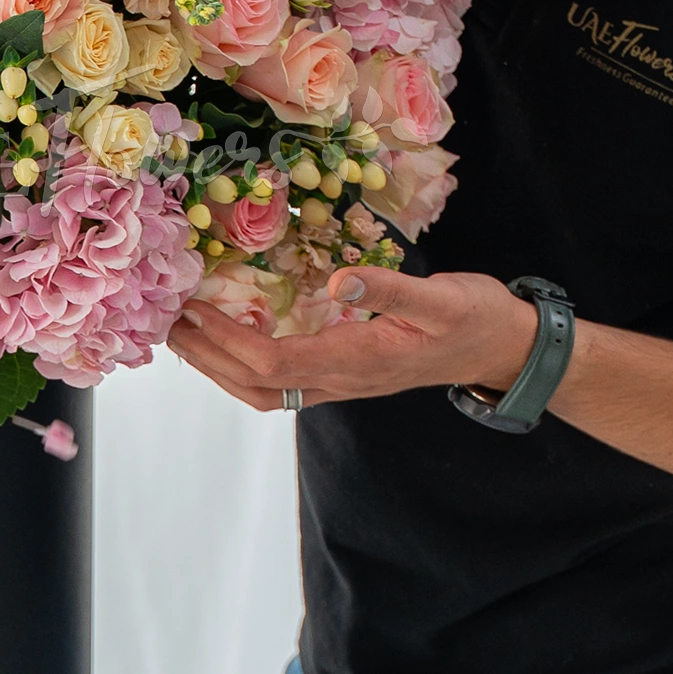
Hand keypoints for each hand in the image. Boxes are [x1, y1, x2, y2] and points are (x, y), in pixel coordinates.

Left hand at [167, 267, 540, 412]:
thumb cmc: (475, 317)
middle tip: (169, 322)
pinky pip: (281, 382)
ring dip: (219, 366)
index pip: (273, 362)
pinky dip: (244, 364)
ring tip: (186, 334)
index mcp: (357, 360)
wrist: (503, 349)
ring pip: (264, 391)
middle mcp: (341, 380)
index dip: (227, 339)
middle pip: (256, 384)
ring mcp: (342, 384)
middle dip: (207, 357)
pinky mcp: (345, 376)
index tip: (194, 309)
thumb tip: (339, 281)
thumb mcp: (440, 295)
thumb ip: (388, 289)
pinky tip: (231, 338)